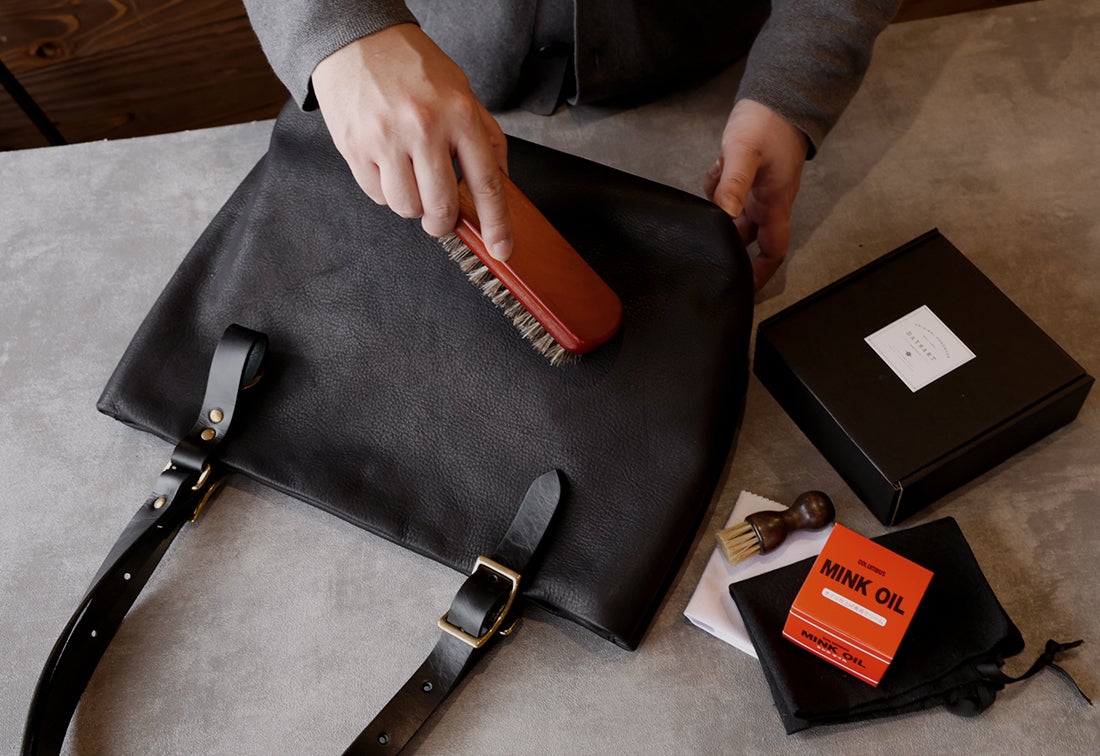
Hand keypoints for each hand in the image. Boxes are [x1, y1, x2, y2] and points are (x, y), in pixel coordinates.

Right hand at [312, 24, 512, 259]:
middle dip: (444, 222)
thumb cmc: (412, 66)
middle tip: (442, 214)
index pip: (486, 183)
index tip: (501, 248)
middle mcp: (423, 127)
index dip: (497, 224)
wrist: (358, 39)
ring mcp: (385, 139)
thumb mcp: (462, 92)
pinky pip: (377, 196)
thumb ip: (485, 138)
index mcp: (458, 114)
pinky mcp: (354, 146)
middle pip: (441, 207)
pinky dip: (386, 191)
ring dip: (413, 205)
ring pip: (407, 208)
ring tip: (411, 178)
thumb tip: (499, 183)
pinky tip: (388, 166)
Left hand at [704, 98, 808, 289]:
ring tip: (714, 184)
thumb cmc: (768, 123)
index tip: (740, 288)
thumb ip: (734, 184)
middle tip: (705, 245)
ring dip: (718, 205)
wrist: (779, 94)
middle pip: (747, 237)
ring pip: (732, 212)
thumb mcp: (744, 153)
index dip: (759, 274)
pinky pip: (728, 192)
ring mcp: (758, 189)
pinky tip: (716, 169)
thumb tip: (723, 216)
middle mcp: (767, 202)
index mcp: (774, 204)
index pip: (773, 251)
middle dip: (726, 241)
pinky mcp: (748, 176)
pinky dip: (717, 186)